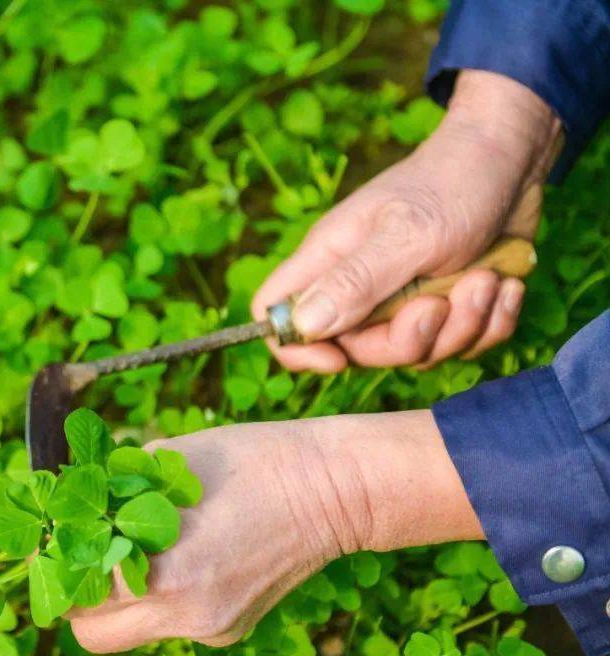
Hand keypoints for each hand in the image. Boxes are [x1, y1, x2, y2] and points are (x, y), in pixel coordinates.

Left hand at [69, 411, 482, 652]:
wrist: (332, 489)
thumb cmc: (249, 460)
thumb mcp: (166, 459)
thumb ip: (109, 487)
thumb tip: (66, 497)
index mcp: (167, 572)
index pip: (77, 591)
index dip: (58, 560)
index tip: (54, 535)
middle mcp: (185, 616)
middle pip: (91, 633)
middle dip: (76, 594)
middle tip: (80, 550)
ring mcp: (210, 630)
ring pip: (130, 631)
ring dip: (117, 596)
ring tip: (131, 545)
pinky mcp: (229, 631)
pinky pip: (170, 623)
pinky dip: (160, 595)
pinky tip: (184, 553)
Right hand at [252, 70, 561, 371]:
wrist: (515, 160)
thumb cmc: (453, 182)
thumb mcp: (408, 234)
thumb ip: (355, 281)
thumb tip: (303, 324)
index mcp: (331, 260)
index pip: (277, 316)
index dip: (297, 348)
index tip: (340, 359)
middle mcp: (360, 285)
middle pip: (357, 350)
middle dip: (408, 340)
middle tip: (441, 303)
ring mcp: (405, 299)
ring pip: (417, 351)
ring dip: (463, 325)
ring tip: (486, 280)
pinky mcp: (449, 305)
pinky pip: (463, 344)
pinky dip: (492, 322)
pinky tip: (505, 285)